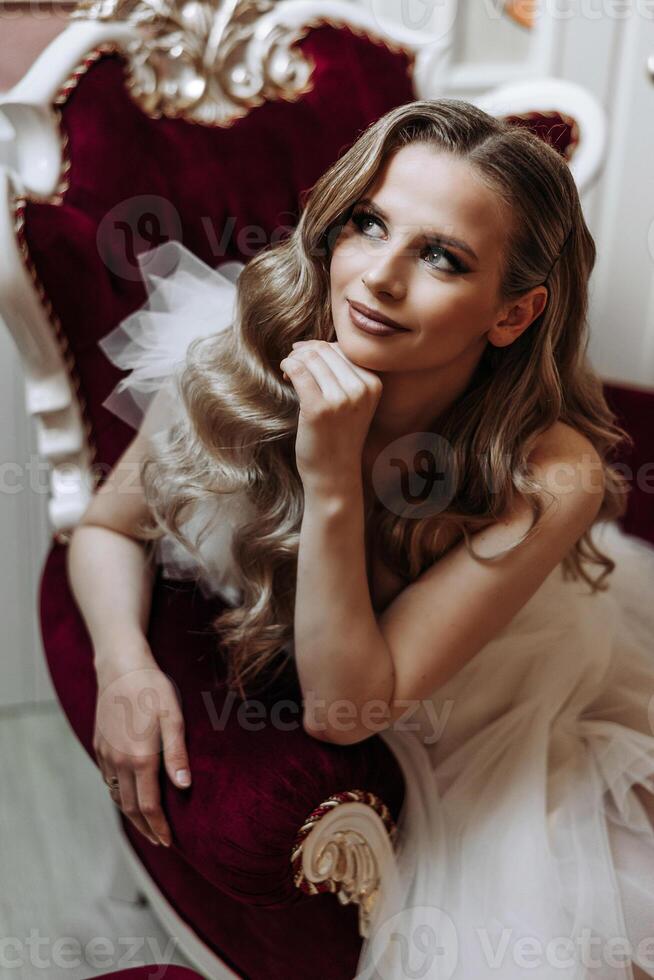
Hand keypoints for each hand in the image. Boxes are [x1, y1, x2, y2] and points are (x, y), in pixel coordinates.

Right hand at [93, 647, 191, 847]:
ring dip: (131, 814)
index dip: (159, 828)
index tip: (169, 843)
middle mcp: (119, 761)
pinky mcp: (99, 746)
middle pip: (131, 808)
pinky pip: (109, 780)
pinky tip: (130, 795)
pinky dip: (120, 795)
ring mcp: (106, 755)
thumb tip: (184, 787)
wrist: (121, 667)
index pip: (149, 806)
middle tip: (160, 842)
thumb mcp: (174, 718)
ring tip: (147, 825)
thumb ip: (177, 755)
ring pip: (117, 795)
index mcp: (140, 758)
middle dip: (146, 828)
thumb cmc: (153, 689)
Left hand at [280, 340, 382, 492]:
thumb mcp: (353, 402)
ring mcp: (342, 399)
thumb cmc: (338, 436)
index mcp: (374, 384)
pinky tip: (284, 373)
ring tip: (289, 372)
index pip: (343, 349)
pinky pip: (298, 370)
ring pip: (311, 358)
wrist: (334, 475)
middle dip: (305, 352)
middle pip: (325, 350)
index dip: (320, 349)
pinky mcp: (319, 408)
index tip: (306, 360)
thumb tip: (311, 344)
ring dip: (294, 359)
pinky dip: (288, 365)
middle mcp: (361, 389)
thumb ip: (342, 373)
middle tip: (293, 364)